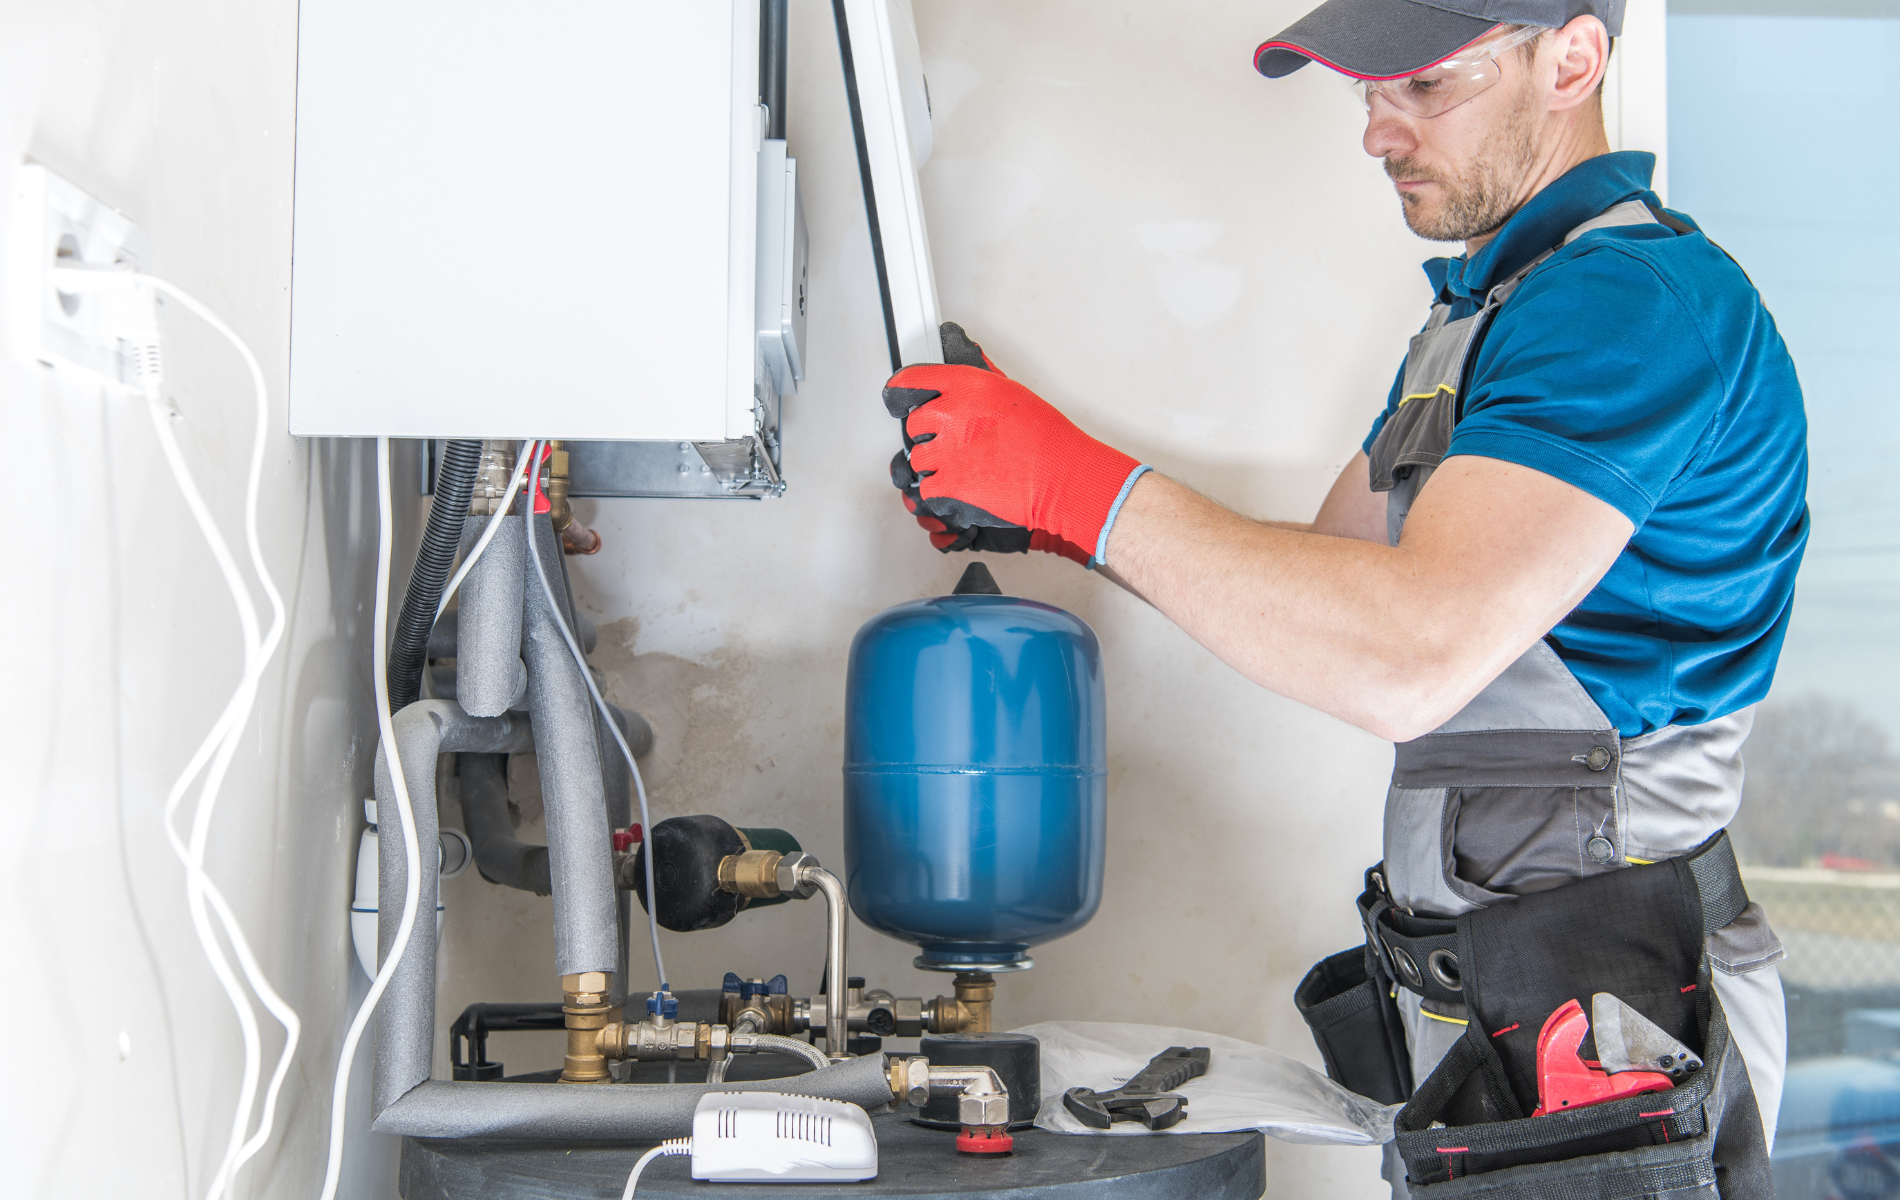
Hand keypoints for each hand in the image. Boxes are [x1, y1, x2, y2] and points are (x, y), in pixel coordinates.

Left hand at [884, 323, 1143, 565]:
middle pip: (913, 424)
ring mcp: (946, 452)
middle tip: (952, 443)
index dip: (901, 391)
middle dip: (928, 435)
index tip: (897, 395)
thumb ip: (980, 379)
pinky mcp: (946, 484)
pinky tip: (963, 486)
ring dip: (933, 465)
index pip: (912, 381)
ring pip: (917, 459)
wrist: (1060, 477)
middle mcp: (951, 415)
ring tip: (963, 467)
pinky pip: (926, 488)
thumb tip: (967, 356)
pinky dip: (939, 492)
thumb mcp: (1011, 392)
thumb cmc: (1046, 439)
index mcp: (966, 386)